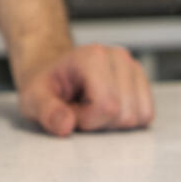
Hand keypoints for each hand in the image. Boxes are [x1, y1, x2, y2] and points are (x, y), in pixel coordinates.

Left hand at [17, 43, 153, 136]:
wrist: (54, 72)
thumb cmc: (46, 84)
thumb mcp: (34, 97)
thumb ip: (46, 111)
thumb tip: (65, 125)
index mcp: (92, 56)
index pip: (106, 106)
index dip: (86, 119)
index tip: (69, 109)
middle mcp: (118, 57)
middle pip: (124, 115)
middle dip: (99, 122)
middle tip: (79, 109)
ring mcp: (133, 68)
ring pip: (138, 117)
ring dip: (112, 123)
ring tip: (91, 108)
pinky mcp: (141, 82)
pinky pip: (146, 115)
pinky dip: (125, 120)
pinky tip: (105, 109)